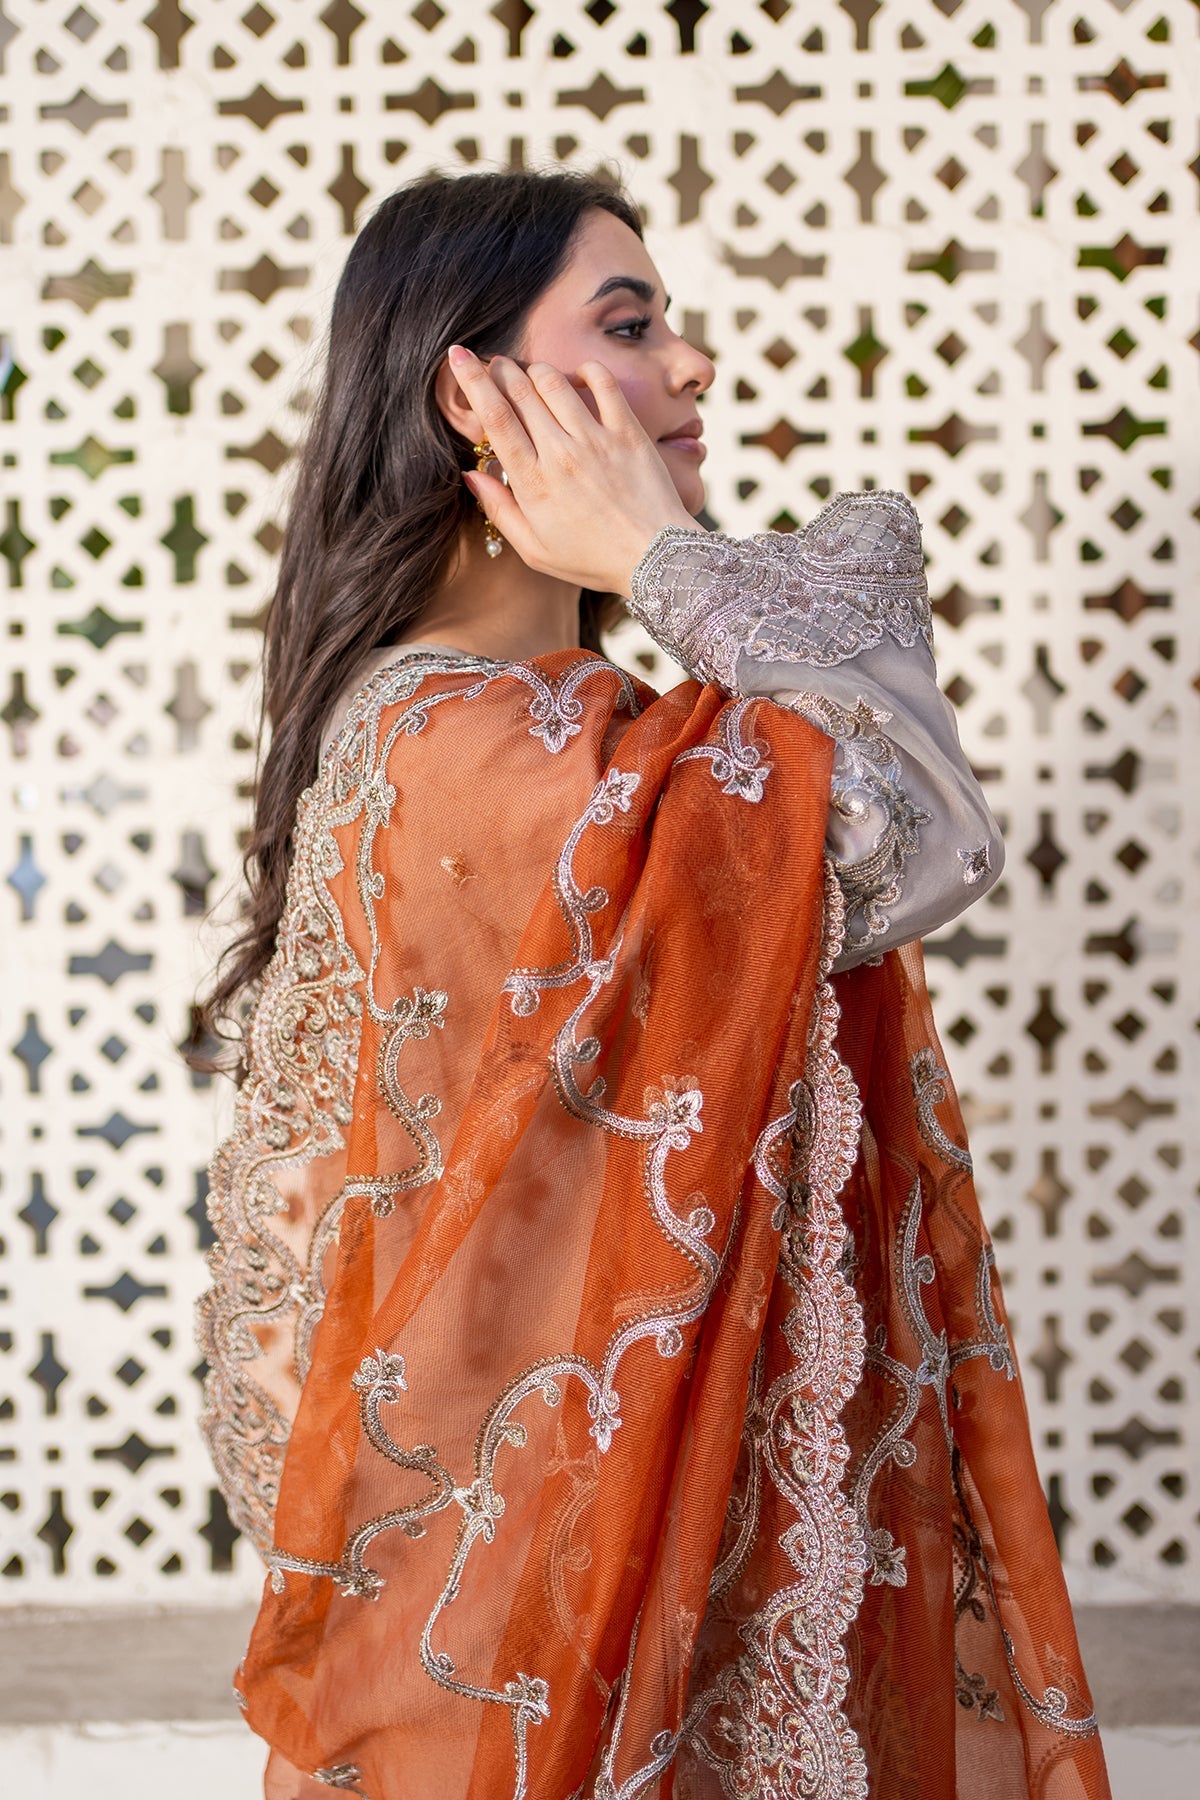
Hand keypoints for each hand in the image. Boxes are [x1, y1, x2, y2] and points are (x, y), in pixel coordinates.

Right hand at [447, 345, 703, 594]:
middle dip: (501, 368)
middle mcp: (560, 454)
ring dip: (537, 369)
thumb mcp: (535, 550)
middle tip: (496, 363)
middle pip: (520, 391)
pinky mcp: (628, 433)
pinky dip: (587, 370)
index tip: (458, 356)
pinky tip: (579, 376)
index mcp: (533, 482)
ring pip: (555, 381)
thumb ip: (500, 510)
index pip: (494, 416)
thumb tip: (471, 474)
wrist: (653, 559)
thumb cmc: (593, 560)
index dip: (472, 380)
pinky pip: (604, 383)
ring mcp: (596, 440)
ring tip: (531, 373)